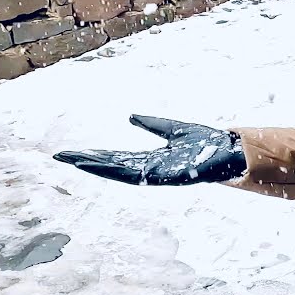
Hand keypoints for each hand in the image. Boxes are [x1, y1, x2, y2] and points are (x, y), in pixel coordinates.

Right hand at [54, 115, 245, 185]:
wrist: (232, 152)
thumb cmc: (208, 144)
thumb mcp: (174, 130)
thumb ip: (154, 125)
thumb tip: (131, 117)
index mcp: (152, 159)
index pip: (118, 158)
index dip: (97, 156)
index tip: (75, 153)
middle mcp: (151, 169)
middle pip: (113, 166)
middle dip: (88, 162)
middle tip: (62, 157)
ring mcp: (157, 174)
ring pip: (121, 172)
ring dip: (98, 167)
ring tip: (75, 161)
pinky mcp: (167, 177)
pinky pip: (140, 175)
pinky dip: (120, 171)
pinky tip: (105, 165)